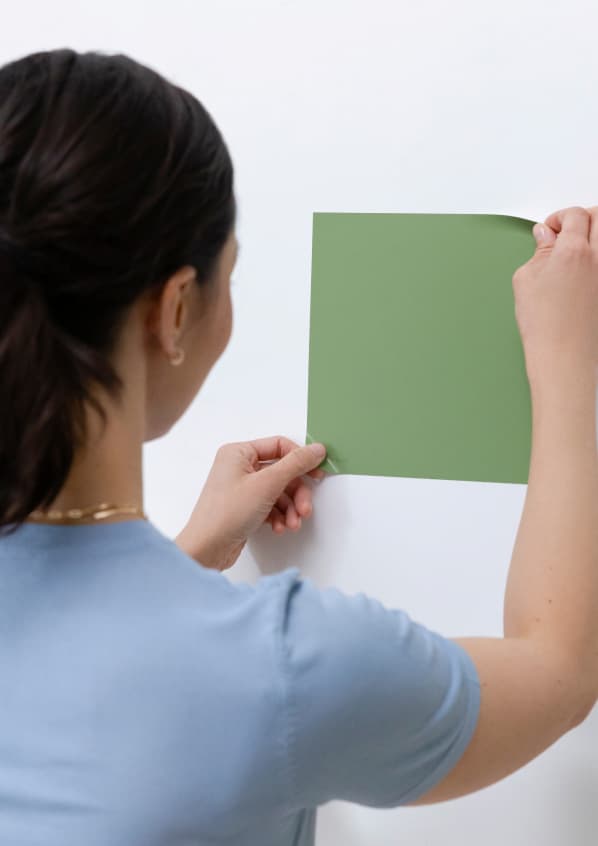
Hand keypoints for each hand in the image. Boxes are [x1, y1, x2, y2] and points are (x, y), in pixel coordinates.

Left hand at [175, 436, 327, 570]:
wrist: (206, 550)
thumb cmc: (227, 513)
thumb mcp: (267, 484)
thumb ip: (296, 464)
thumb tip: (317, 449)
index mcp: (238, 453)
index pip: (279, 446)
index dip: (301, 459)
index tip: (318, 474)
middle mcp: (238, 467)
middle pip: (282, 472)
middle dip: (297, 493)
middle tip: (305, 509)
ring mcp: (241, 488)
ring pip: (279, 491)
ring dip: (290, 508)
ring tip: (293, 524)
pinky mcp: (244, 507)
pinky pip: (270, 505)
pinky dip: (279, 516)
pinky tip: (279, 527)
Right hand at [513, 206, 597, 382]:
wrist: (564, 356)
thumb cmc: (545, 325)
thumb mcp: (526, 280)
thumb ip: (539, 252)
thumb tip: (545, 238)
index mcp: (574, 251)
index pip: (574, 215)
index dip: (558, 218)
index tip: (549, 230)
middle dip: (582, 218)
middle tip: (566, 232)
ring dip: (592, 236)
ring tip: (575, 252)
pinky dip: (595, 259)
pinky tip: (582, 271)